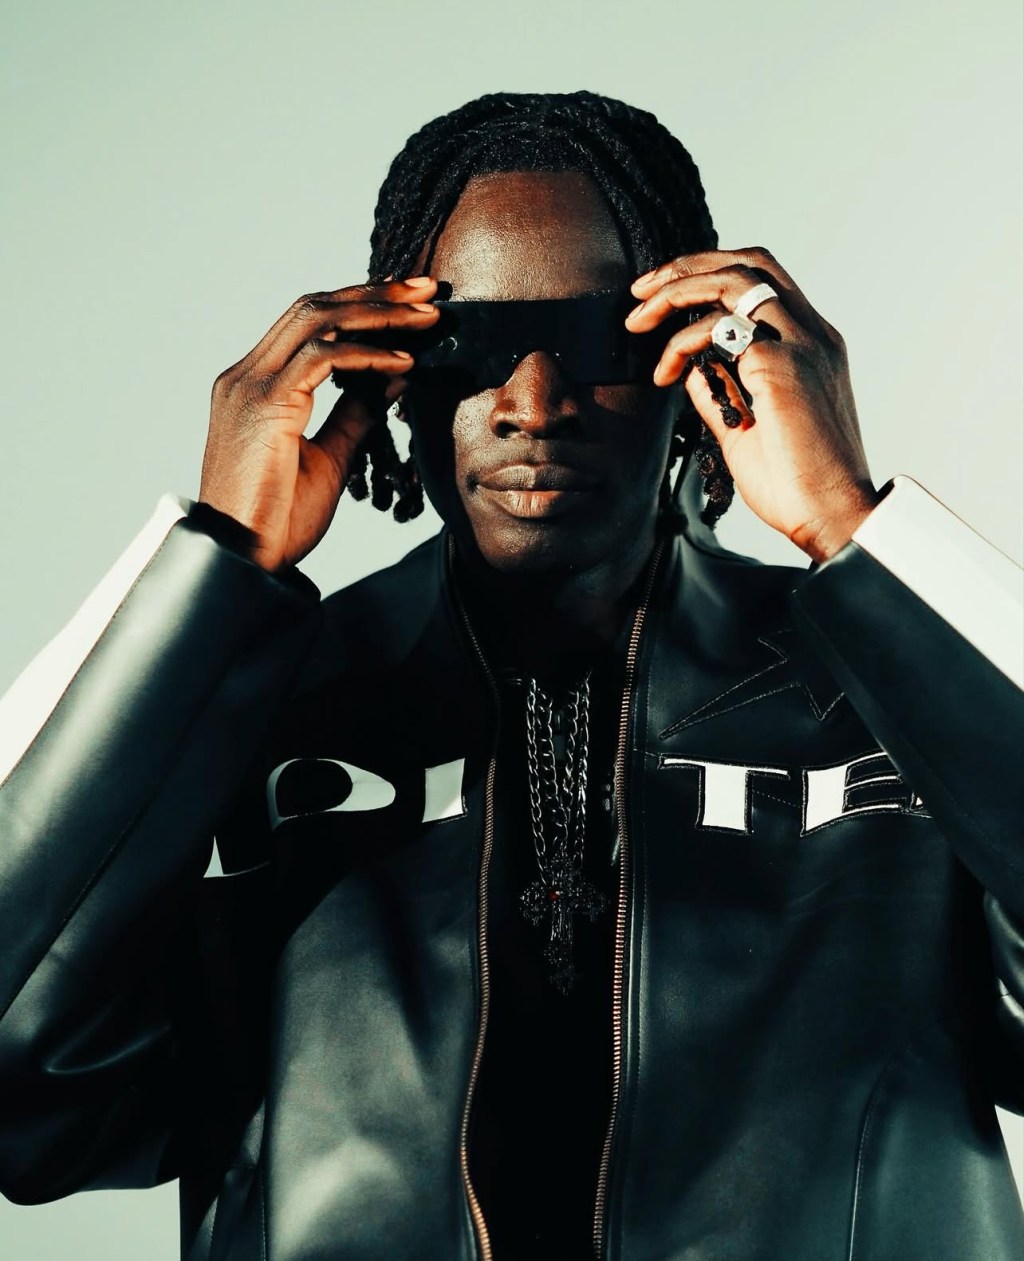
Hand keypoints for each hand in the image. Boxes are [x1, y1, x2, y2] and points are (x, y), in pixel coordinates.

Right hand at [199, 277, 439, 572]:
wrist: (243, 560)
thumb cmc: (278, 519)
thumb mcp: (329, 459)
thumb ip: (356, 414)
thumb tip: (396, 376)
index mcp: (255, 384)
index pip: (308, 322)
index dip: (359, 304)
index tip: (408, 301)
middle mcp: (246, 376)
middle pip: (313, 306)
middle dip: (374, 293)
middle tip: (426, 290)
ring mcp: (250, 386)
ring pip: (317, 319)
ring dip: (377, 314)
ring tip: (425, 318)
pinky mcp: (264, 405)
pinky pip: (322, 358)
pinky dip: (367, 355)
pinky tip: (403, 363)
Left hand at [626, 248, 881, 561]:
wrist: (831, 516)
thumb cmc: (795, 484)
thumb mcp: (745, 430)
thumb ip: (721, 394)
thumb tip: (690, 370)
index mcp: (811, 346)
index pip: (762, 282)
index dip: (709, 277)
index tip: (663, 300)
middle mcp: (813, 334)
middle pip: (750, 261)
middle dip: (687, 266)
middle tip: (639, 291)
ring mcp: (801, 344)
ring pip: (734, 279)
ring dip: (676, 290)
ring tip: (637, 320)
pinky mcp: (782, 365)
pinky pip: (719, 328)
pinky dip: (681, 343)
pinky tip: (665, 375)